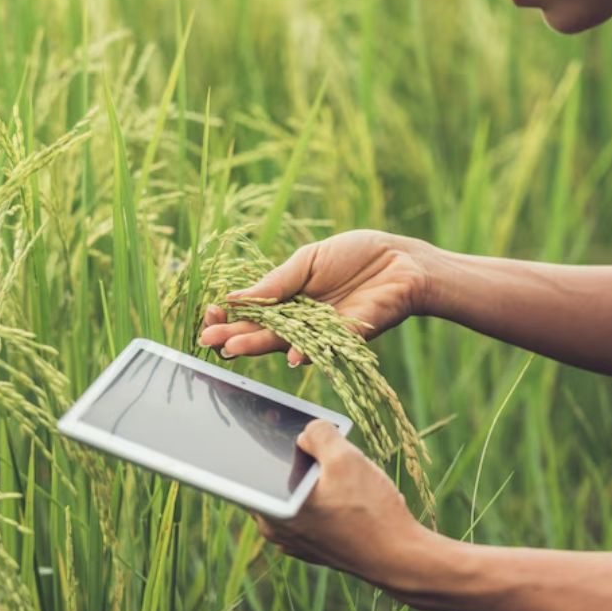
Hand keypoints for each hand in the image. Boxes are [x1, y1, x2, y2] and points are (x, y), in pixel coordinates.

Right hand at [198, 230, 431, 364]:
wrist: (402, 261)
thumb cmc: (356, 255)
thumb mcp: (308, 261)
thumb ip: (276, 282)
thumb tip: (235, 297)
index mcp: (288, 300)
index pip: (251, 313)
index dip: (230, 315)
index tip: (211, 313)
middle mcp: (301, 321)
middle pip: (262, 332)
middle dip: (234, 335)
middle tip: (209, 339)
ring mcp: (323, 333)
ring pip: (287, 343)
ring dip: (260, 346)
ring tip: (234, 347)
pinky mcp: (349, 337)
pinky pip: (326, 347)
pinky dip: (309, 351)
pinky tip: (292, 355)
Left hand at [252, 419, 434, 590]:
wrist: (400, 558)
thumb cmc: (371, 512)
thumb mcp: (346, 458)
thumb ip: (318, 434)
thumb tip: (306, 432)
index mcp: (271, 509)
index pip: (250, 467)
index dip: (263, 442)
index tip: (275, 426)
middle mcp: (275, 529)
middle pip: (277, 478)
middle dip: (298, 459)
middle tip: (322, 446)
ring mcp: (294, 541)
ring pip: (298, 494)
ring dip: (316, 479)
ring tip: (345, 474)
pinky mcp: (314, 547)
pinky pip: (312, 511)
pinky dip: (325, 498)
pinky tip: (352, 494)